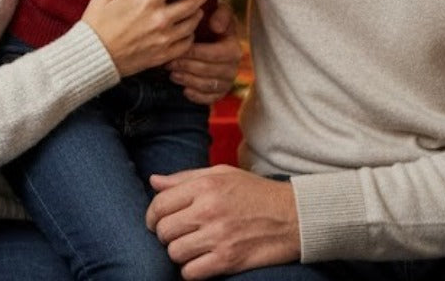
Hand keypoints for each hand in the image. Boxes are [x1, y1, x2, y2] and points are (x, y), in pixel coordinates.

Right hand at [81, 0, 209, 77]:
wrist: (93, 57)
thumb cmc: (97, 22)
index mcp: (147, 0)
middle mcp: (160, 19)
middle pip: (193, 2)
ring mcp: (163, 39)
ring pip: (193, 23)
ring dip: (197, 13)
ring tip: (196, 8)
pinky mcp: (163, 56)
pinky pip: (187, 44)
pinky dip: (190, 35)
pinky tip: (186, 30)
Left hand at [146, 166, 300, 278]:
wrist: (292, 216)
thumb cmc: (254, 192)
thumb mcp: (221, 174)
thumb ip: (185, 178)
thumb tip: (153, 181)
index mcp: (205, 186)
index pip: (160, 203)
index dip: (152, 216)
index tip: (156, 222)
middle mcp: (208, 210)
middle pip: (164, 230)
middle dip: (164, 235)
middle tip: (176, 235)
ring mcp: (218, 237)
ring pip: (174, 253)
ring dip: (178, 253)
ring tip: (189, 247)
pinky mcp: (228, 260)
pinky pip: (191, 272)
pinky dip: (190, 270)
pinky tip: (200, 261)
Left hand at [166, 1, 241, 103]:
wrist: (215, 39)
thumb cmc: (214, 23)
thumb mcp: (220, 12)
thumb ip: (221, 14)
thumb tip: (215, 26)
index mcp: (233, 48)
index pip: (214, 54)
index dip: (195, 53)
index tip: (178, 49)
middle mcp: (233, 67)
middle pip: (207, 71)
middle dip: (186, 67)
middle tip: (169, 63)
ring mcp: (227, 81)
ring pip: (206, 85)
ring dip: (187, 80)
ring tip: (172, 73)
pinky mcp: (220, 92)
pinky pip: (209, 99)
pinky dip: (195, 95)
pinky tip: (184, 89)